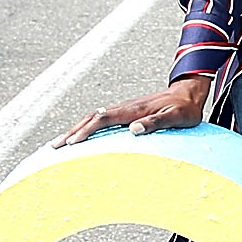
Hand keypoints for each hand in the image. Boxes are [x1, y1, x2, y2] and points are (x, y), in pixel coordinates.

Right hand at [56, 74, 210, 145]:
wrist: (188, 94)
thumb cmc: (184, 109)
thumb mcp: (176, 118)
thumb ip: (156, 123)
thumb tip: (134, 129)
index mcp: (133, 110)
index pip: (103, 119)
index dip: (86, 131)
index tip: (72, 143)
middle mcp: (124, 108)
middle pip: (90, 118)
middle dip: (71, 132)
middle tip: (53, 147)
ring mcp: (122, 109)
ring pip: (91, 118)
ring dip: (74, 130)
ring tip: (58, 144)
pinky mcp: (124, 113)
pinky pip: (99, 120)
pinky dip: (84, 128)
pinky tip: (79, 137)